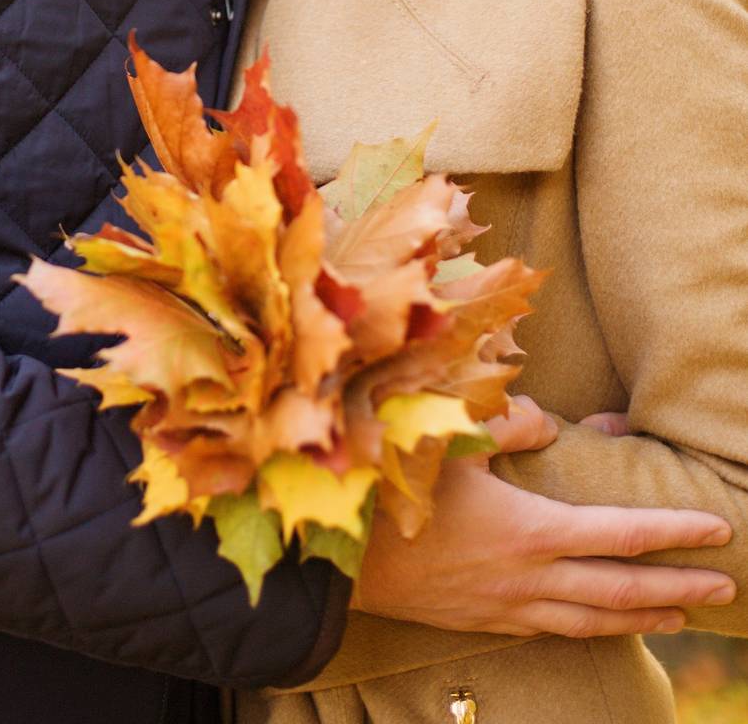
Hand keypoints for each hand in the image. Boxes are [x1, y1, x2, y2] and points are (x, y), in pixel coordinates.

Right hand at [353, 395, 734, 637]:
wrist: (341, 558)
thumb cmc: (394, 485)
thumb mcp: (450, 436)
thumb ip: (508, 421)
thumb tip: (549, 420)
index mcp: (529, 529)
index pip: (622, 533)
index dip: (674, 532)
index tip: (716, 529)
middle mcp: (528, 578)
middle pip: (620, 589)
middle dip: (678, 586)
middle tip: (726, 585)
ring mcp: (506, 607)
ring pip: (592, 621)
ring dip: (642, 617)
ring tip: (680, 615)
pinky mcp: (483, 620)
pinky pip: (551, 631)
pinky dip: (590, 629)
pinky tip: (600, 626)